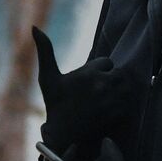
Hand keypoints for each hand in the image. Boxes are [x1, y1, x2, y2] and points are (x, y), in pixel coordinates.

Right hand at [32, 27, 132, 152]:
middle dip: (112, 79)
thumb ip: (45, 50)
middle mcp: (101, 84)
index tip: (89, 80)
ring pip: (126, 87)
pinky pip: (128, 102)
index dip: (100, 70)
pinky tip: (108, 109)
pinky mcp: (115, 114)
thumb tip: (34, 27)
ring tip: (105, 98)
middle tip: (99, 90)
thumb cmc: (54, 103)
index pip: (107, 62)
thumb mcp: (47, 76)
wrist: (61, 133)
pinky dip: (121, 105)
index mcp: (88, 72)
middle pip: (119, 73)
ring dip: (119, 91)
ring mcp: (110, 100)